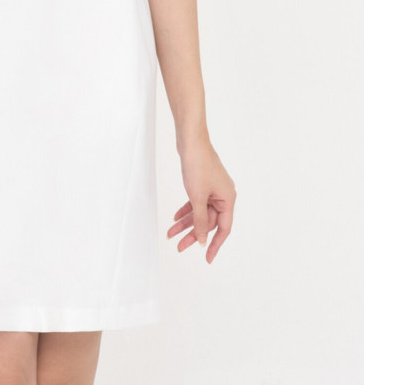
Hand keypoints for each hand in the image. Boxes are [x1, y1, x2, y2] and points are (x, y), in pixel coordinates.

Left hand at [167, 138, 234, 263]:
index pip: (223, 228)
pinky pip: (196, 202)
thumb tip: (203, 240)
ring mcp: (213, 189)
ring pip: (200, 212)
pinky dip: (186, 210)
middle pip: (209, 221)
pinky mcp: (203, 183)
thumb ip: (200, 220)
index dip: (215, 245)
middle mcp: (223, 195)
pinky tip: (175, 218)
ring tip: (171, 233)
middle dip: (193, 234)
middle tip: (179, 246)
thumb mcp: (197, 197)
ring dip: (185, 223)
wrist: (190, 140)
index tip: (207, 259)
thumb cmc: (198, 165)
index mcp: (228, 199)